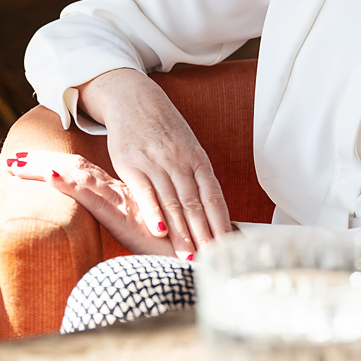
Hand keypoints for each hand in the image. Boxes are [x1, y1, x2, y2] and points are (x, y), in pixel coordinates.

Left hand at [5, 150, 176, 257]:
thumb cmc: (175, 247)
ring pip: (76, 176)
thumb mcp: (146, 232)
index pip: (82, 172)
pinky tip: (50, 174)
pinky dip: (68, 183)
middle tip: (12, 159)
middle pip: (73, 169)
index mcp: (120, 194)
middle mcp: (117, 192)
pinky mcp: (122, 215)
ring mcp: (119, 201)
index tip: (29, 161)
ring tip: (17, 163)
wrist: (199, 255)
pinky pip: (90, 195)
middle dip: (41, 163)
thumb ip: (131, 223)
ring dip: (45, 167)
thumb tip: (117, 224)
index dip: (56, 165)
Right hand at [78, 68, 234, 258]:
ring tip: (188, 256)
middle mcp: (180, 162)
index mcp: (198, 159)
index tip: (228, 247)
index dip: (221, 223)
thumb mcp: (187, 148)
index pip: (213, 197)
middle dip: (204, 235)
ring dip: (181, 232)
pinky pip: (144, 192)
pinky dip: (153, 213)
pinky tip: (159, 232)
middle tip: (212, 260)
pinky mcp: (132, 165)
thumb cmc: (164, 129)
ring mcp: (156, 163)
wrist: (134, 99)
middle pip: (195, 205)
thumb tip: (212, 210)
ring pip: (172, 203)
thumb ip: (196, 177)